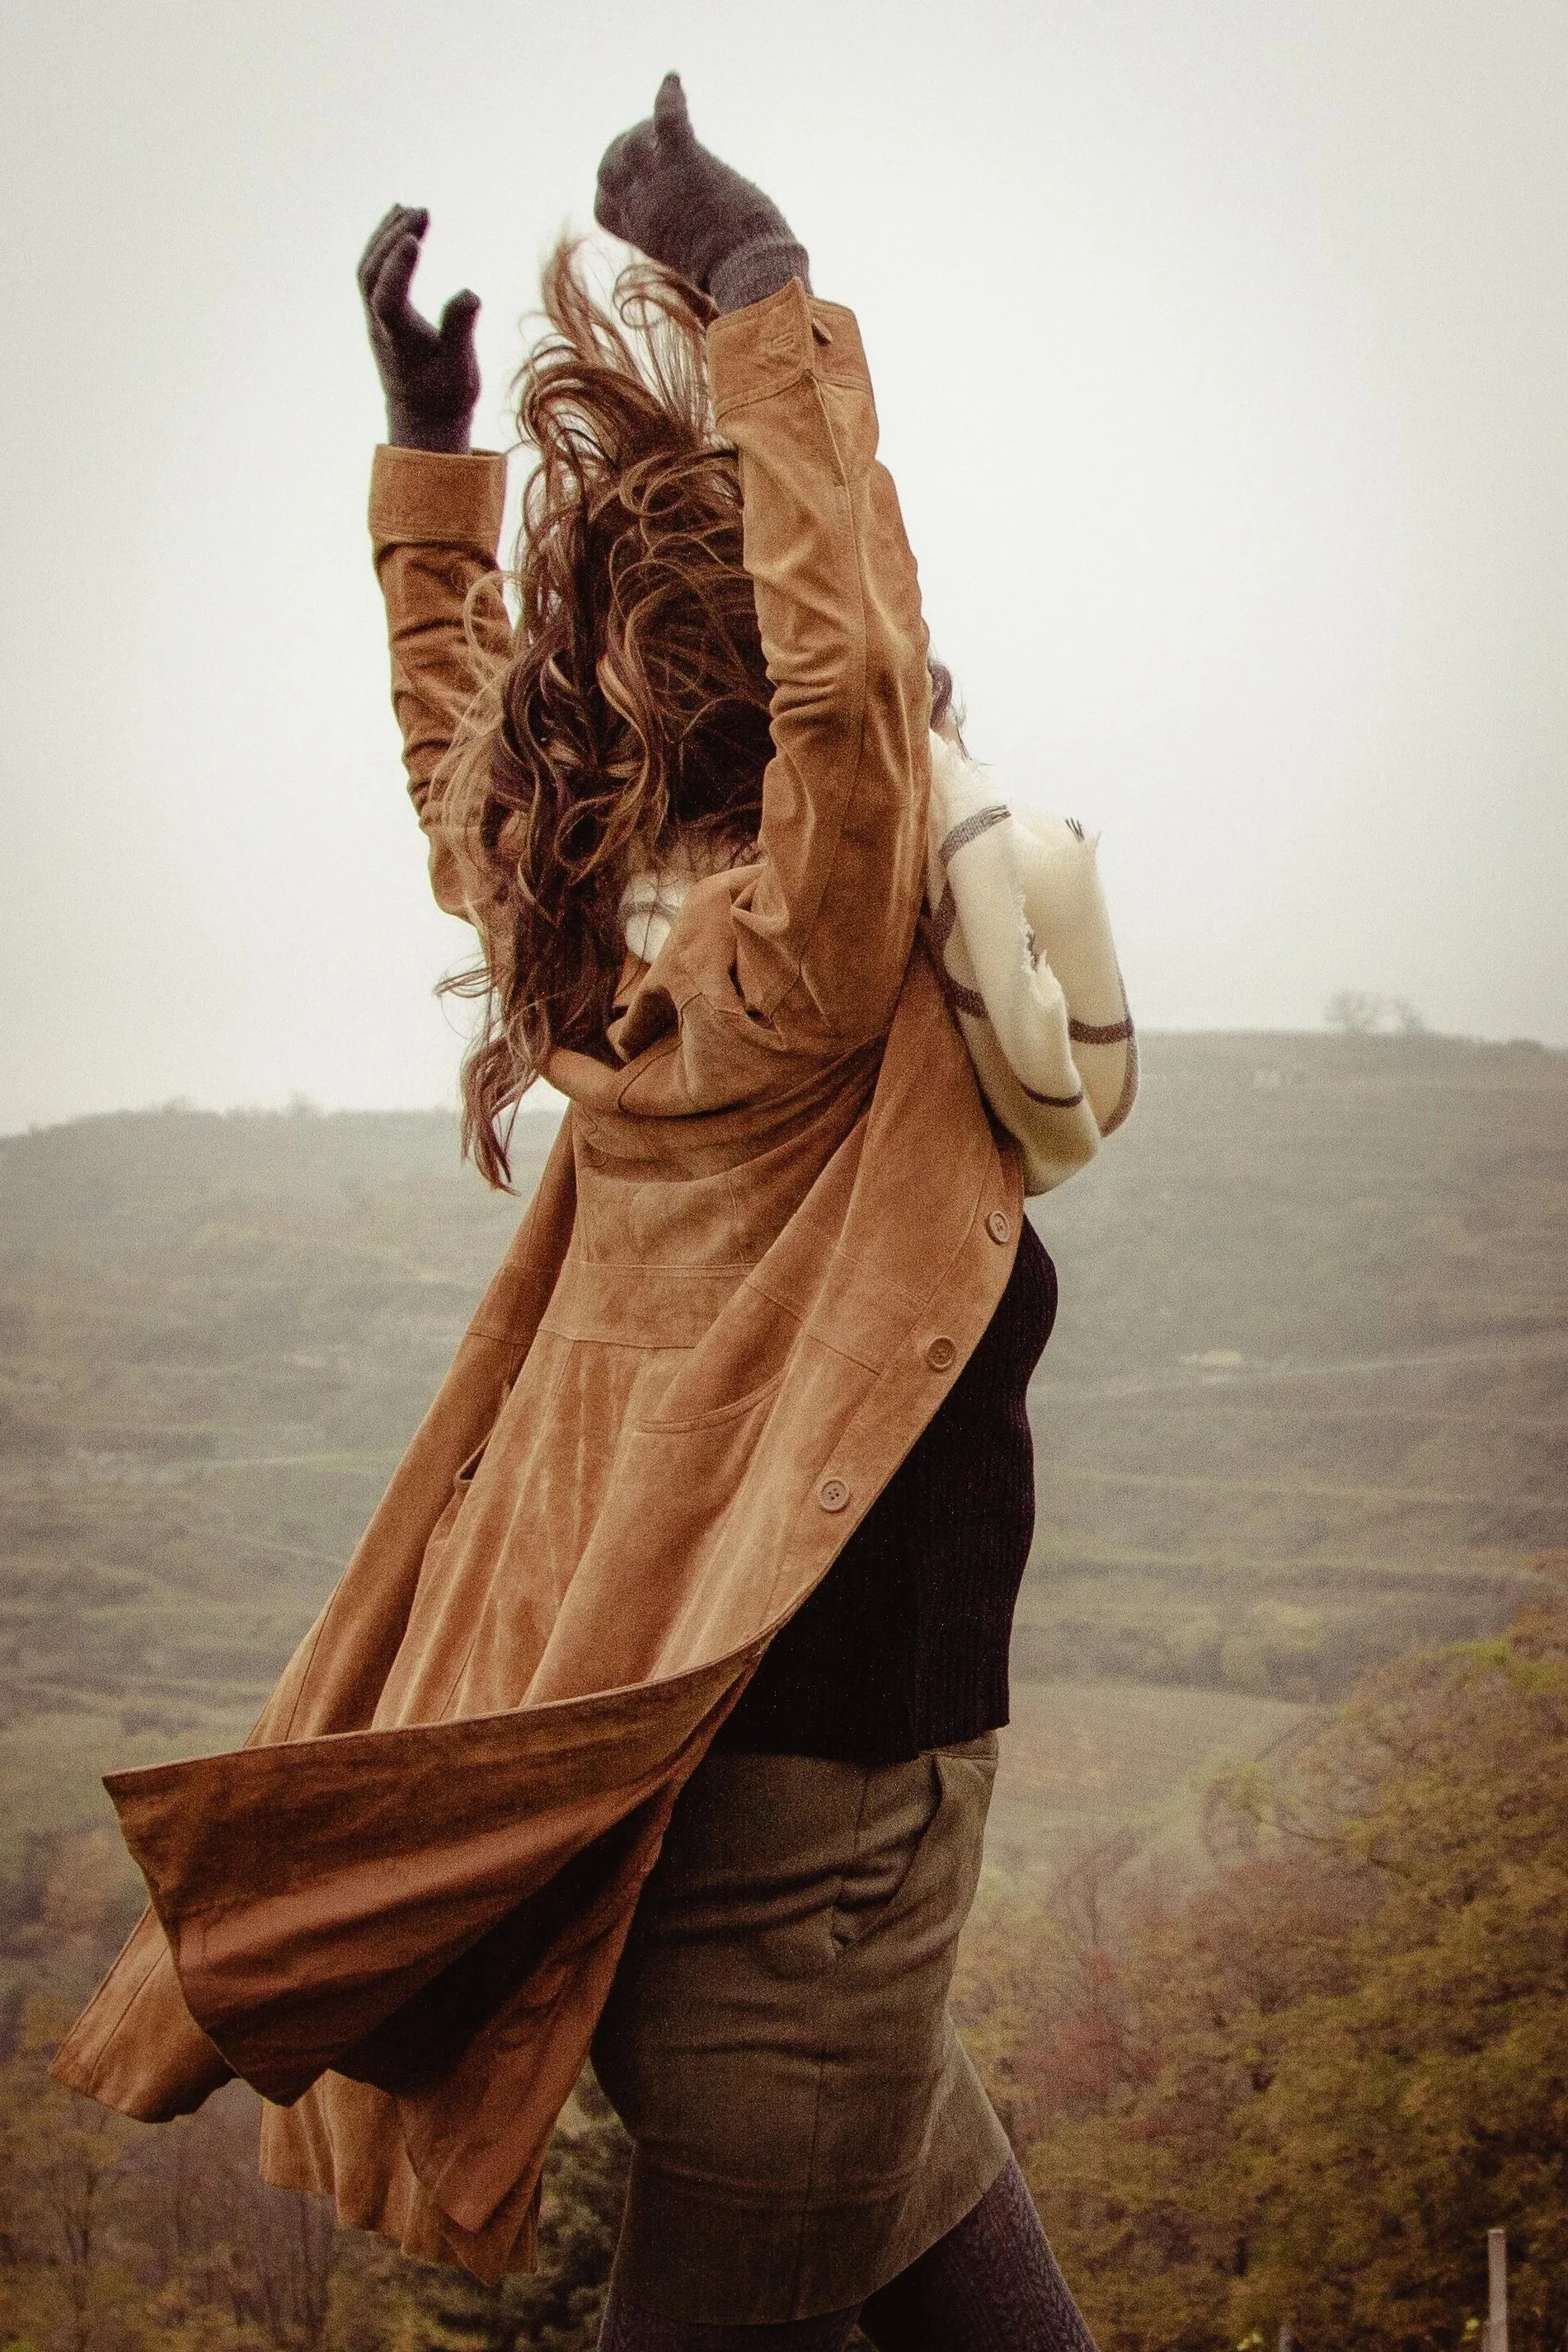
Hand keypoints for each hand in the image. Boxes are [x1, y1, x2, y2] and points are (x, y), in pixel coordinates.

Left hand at [357, 204, 480, 452]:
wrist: (424, 419)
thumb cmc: (446, 397)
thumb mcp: (461, 371)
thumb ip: (460, 331)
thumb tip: (470, 293)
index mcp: (398, 342)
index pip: (387, 298)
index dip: (397, 268)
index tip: (415, 238)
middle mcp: (380, 327)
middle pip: (371, 275)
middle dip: (392, 239)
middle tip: (420, 212)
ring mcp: (376, 320)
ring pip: (369, 270)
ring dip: (386, 237)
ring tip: (410, 209)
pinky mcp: (381, 316)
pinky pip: (374, 274)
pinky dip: (386, 247)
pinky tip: (404, 228)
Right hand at [594, 73, 807, 312]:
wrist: (752, 273)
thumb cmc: (738, 273)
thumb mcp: (696, 261)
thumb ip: (682, 237)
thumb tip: (698, 231)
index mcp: (644, 236)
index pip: (603, 209)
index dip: (612, 191)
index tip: (635, 184)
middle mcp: (643, 210)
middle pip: (607, 170)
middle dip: (621, 152)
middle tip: (651, 144)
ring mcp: (660, 185)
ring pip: (632, 142)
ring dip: (646, 128)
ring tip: (669, 123)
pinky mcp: (685, 164)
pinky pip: (666, 119)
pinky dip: (669, 97)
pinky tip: (673, 80)